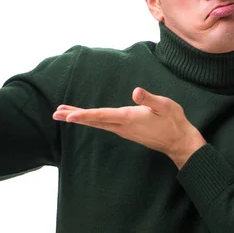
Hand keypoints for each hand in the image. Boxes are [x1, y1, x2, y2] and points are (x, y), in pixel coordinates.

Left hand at [53, 87, 206, 168]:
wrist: (178, 141)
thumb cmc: (173, 121)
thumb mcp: (165, 105)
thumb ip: (149, 99)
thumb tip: (136, 92)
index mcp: (129, 118)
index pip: (102, 115)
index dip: (84, 115)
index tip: (68, 117)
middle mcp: (122, 126)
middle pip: (94, 121)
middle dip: (74, 117)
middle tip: (55, 114)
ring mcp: (123, 130)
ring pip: (97, 123)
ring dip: (80, 118)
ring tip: (64, 115)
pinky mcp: (126, 130)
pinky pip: (103, 125)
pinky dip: (91, 120)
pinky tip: (86, 118)